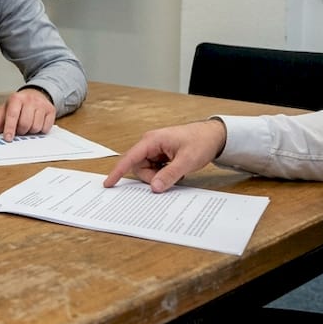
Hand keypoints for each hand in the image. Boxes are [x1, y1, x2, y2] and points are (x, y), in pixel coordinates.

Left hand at [0, 87, 55, 141]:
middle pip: (25, 124)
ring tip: (28, 126)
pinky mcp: (51, 110)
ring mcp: (42, 105)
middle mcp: (30, 100)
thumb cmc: (19, 104)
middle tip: (19, 130)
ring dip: (30, 132)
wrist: (36, 94)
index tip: (8, 138)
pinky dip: (40, 130)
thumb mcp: (7, 108)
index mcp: (16, 99)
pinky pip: (46, 128)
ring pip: (36, 127)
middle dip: (21, 131)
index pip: (12, 115)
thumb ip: (0, 121)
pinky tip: (37, 124)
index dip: (9, 128)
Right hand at [103, 119, 226, 192]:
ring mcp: (155, 149)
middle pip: (138, 167)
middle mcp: (150, 143)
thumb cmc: (200, 142)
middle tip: (170, 178)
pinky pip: (154, 168)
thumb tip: (154, 187)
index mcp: (152, 140)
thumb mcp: (186, 161)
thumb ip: (169, 175)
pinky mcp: (161, 154)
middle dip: (151, 177)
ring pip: (147, 169)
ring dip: (158, 175)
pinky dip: (163, 173)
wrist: (213, 136)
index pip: (130, 158)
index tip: (109, 183)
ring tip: (176, 172)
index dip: (118, 171)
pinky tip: (176, 170)